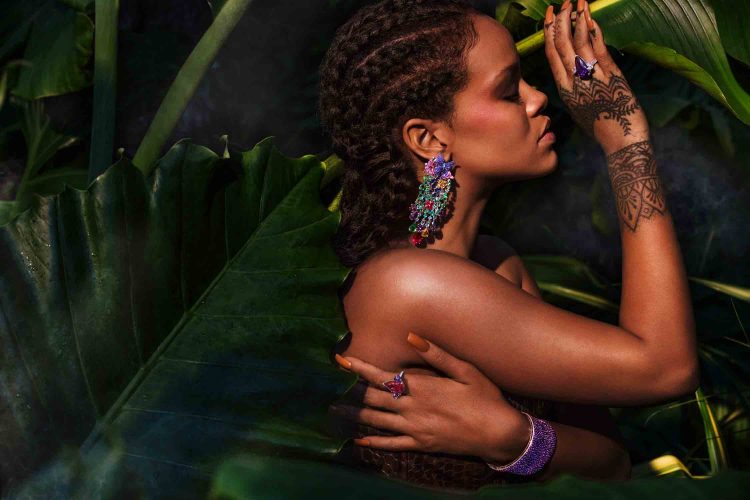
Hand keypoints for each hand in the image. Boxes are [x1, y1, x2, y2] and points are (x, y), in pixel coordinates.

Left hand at [330, 333, 530, 464]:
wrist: (498, 433)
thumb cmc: (484, 397)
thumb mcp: (465, 370)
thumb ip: (436, 354)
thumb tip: (411, 335)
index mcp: (421, 387)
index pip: (382, 375)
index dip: (359, 367)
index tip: (340, 360)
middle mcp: (412, 408)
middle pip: (373, 397)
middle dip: (350, 389)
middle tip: (331, 384)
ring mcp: (414, 429)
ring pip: (377, 420)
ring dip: (355, 414)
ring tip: (335, 409)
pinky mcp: (420, 444)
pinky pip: (391, 444)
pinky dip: (373, 442)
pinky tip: (359, 440)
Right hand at [544, 1, 649, 152]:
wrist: (621, 141)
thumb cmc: (602, 127)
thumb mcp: (580, 108)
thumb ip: (574, 89)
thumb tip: (571, 73)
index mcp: (565, 90)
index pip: (552, 56)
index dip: (549, 34)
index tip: (550, 17)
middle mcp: (575, 83)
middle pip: (562, 46)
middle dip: (561, 22)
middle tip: (563, 4)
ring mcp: (592, 79)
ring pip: (579, 44)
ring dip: (578, 21)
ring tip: (578, 3)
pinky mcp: (611, 77)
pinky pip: (599, 50)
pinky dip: (595, 32)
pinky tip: (592, 19)